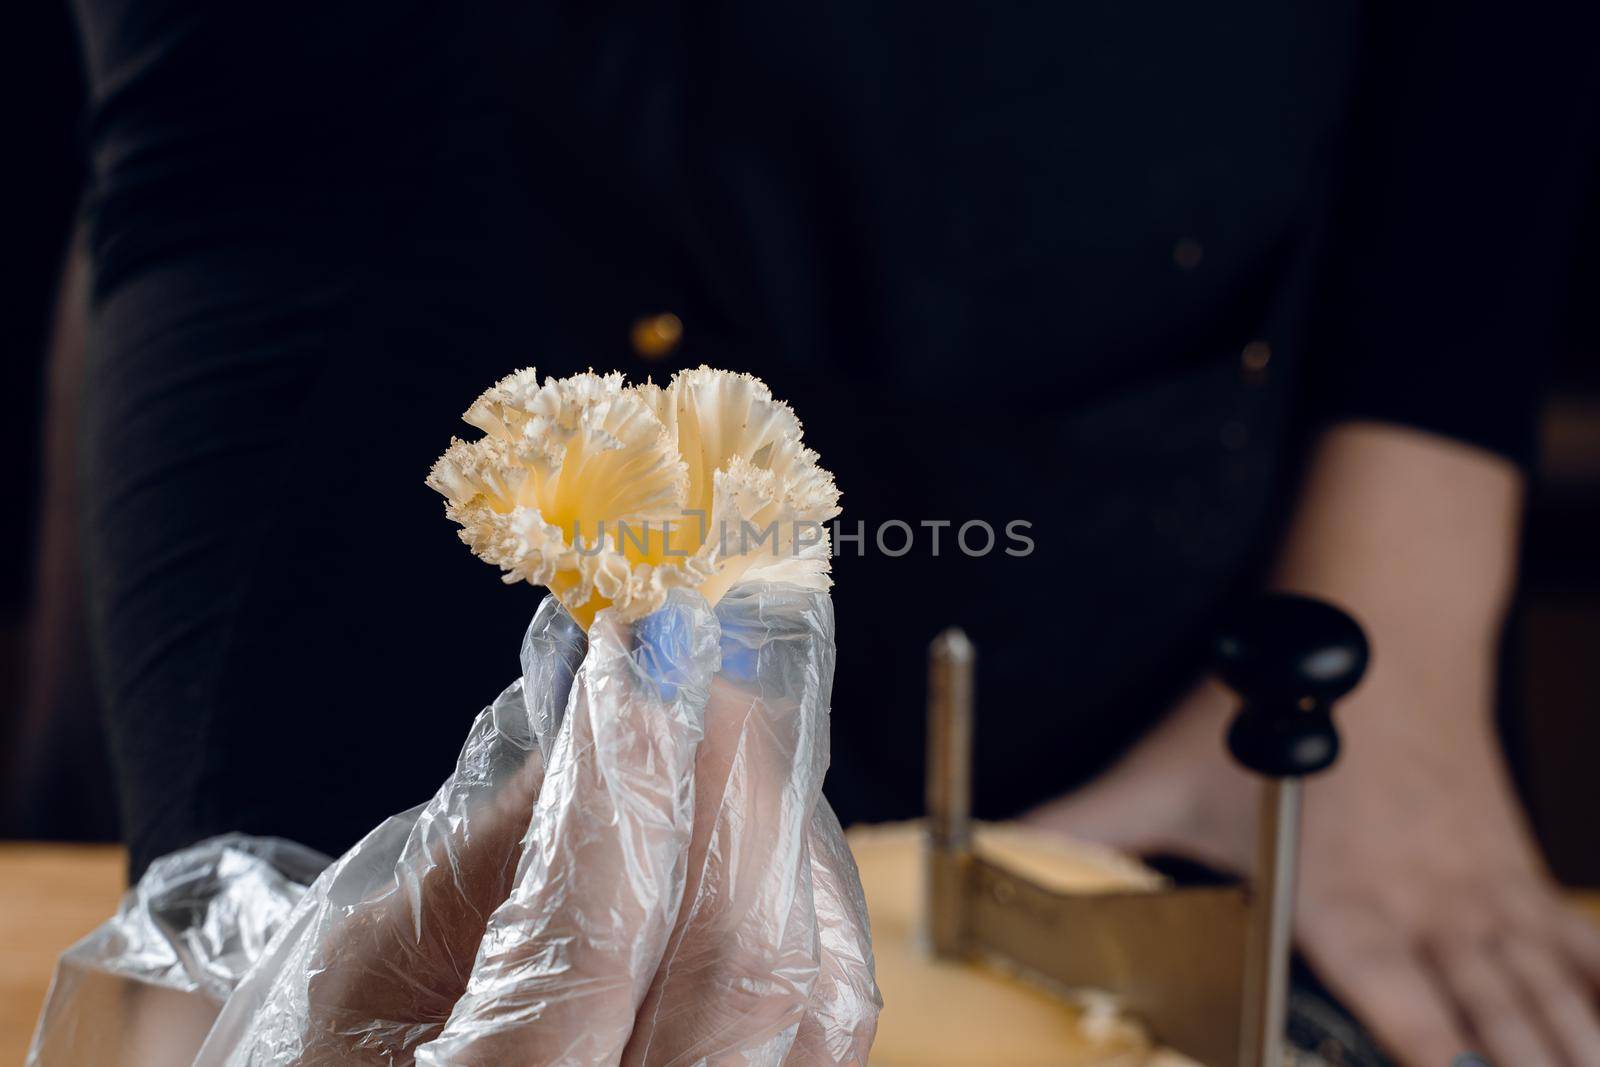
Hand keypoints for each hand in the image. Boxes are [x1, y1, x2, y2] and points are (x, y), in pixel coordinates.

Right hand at [197, 588, 877, 1065]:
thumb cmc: (343, 1060)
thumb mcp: (362, 970)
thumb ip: (488, 854)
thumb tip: (610, 721)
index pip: (588, 949)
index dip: (621, 792)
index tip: (630, 669)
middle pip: (740, 966)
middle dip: (732, 788)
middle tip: (702, 679)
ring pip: (817, 989)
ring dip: (784, 836)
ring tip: (727, 741)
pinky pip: (835, 1018)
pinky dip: (815, 906)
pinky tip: (761, 831)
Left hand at [1025, 677, 1599, 1066]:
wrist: (1378, 632)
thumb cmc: (1261, 712)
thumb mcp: (1162, 775)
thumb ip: (1082, 825)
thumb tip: (989, 845)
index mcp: (1342, 900)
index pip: (1395, 1006)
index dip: (1427, 1058)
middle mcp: (1422, 905)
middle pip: (1491, 1018)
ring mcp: (1477, 890)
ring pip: (1541, 991)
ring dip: (1567, 1044)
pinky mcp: (1510, 872)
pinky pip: (1568, 945)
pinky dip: (1592, 992)